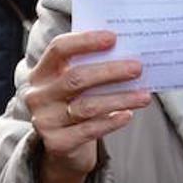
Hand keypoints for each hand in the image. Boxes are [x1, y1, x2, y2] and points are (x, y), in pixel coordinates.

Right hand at [22, 30, 150, 182]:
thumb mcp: (76, 82)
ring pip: (87, 106)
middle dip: (110, 71)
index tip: (113, 37)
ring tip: (144, 96)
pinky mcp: (57, 143)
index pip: (59, 48)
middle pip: (76, 78)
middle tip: (137, 68)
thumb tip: (128, 52)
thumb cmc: (76, 102)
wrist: (63, 145)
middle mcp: (38, 95)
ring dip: (120, 99)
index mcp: (42, 72)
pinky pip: (89, 130)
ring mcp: (45, 121)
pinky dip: (111, 122)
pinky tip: (128, 115)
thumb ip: (91, 65)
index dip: (85, 41)